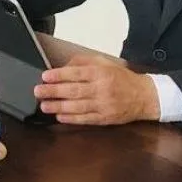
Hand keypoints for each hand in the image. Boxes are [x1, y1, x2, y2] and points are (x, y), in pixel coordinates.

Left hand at [35, 55, 157, 125]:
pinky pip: (86, 119)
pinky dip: (71, 118)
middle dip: (53, 91)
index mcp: (100, 73)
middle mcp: (102, 88)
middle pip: (74, 90)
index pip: (76, 73)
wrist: (144, 96)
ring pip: (78, 106)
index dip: (58, 75)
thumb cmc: (120, 77)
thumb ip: (82, 62)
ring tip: (44, 106)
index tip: (45, 76)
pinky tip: (59, 116)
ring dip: (58, 106)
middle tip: (38, 91)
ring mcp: (104, 105)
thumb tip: (62, 67)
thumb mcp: (103, 62)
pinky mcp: (105, 118)